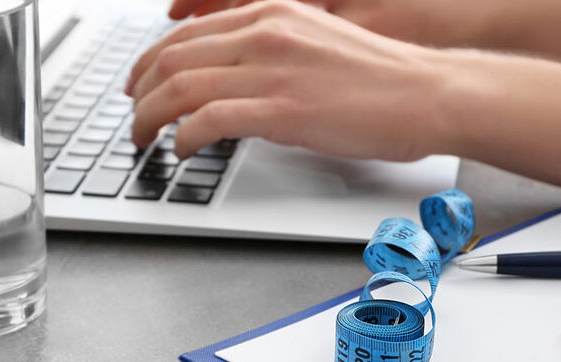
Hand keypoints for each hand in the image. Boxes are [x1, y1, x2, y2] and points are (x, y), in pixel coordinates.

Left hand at [126, 0, 452, 160]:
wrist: (427, 94)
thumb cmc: (383, 79)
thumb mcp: (316, 45)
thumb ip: (271, 54)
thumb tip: (237, 82)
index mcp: (270, 13)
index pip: (186, 34)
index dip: (150, 62)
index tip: (140, 84)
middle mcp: (263, 32)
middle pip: (171, 57)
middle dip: (140, 91)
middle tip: (133, 117)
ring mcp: (270, 69)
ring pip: (179, 87)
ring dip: (151, 118)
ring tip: (145, 139)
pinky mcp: (281, 109)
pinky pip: (207, 119)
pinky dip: (182, 137)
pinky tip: (180, 150)